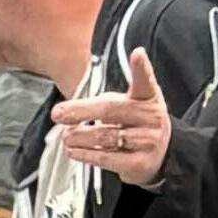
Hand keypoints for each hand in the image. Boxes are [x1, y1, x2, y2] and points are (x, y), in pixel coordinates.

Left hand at [51, 41, 171, 188]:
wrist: (159, 156)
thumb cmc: (135, 125)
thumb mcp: (128, 106)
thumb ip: (102, 104)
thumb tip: (65, 111)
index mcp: (148, 97)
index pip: (145, 80)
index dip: (141, 67)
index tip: (137, 53)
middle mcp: (152, 116)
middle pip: (112, 109)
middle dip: (82, 111)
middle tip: (58, 113)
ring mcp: (148, 140)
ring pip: (106, 136)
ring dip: (80, 136)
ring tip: (65, 136)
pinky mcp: (139, 163)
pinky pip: (106, 158)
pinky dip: (85, 154)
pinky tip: (73, 151)